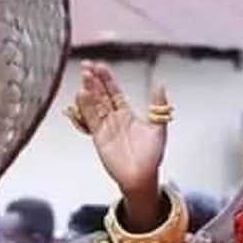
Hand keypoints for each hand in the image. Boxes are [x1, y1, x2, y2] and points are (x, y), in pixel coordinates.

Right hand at [76, 62, 167, 196]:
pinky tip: (82, 94)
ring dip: (88, 91)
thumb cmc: (151, 156)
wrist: (143, 177)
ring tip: (84, 75)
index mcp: (126, 115)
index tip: (100, 66)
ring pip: (94, 105)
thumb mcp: (158, 128)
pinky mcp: (99, 137)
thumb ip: (158, 106)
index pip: (114, 92)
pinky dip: (86, 107)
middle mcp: (113, 119)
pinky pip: (91, 119)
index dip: (107, 79)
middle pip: (101, 95)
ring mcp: (105, 127)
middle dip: (94, 80)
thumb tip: (160, 85)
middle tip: (87, 65)